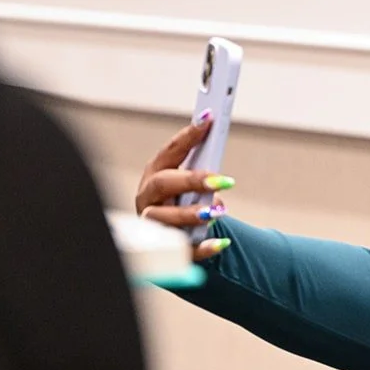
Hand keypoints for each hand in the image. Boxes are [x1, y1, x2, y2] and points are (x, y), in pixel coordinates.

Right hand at [134, 112, 234, 259]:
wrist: (175, 239)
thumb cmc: (182, 203)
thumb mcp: (190, 186)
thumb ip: (201, 173)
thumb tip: (221, 167)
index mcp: (155, 175)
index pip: (170, 152)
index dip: (188, 136)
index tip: (209, 120)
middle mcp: (149, 197)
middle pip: (163, 184)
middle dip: (191, 180)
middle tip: (221, 180)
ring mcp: (152, 223)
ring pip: (164, 217)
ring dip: (190, 213)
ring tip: (217, 212)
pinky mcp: (164, 249)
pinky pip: (181, 249)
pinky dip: (201, 247)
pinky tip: (221, 243)